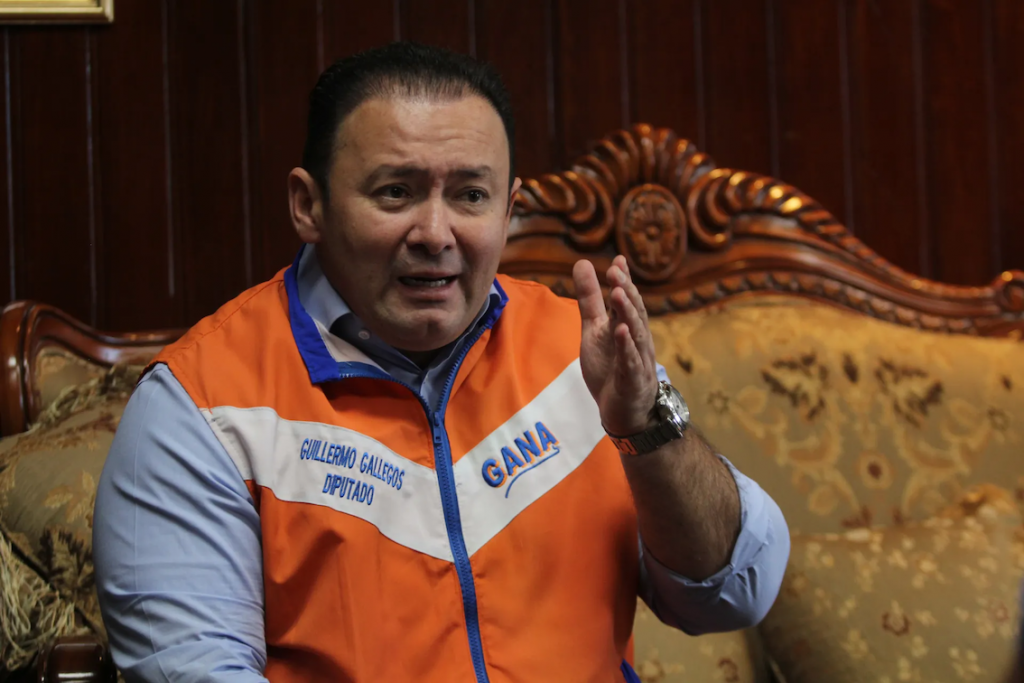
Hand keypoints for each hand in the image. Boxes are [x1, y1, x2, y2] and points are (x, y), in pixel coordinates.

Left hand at [573, 255, 658, 436]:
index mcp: (626, 327)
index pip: (627, 300)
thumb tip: (582, 263)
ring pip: (636, 334)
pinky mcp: (633, 382)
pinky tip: (621, 332)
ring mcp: (637, 361)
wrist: (625, 413)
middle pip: (634, 313)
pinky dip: (626, 348)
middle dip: (626, 290)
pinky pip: (631, 363)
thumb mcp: (594, 330)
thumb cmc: (611, 368)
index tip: (617, 260)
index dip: (623, 280)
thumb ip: (590, 299)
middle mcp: (636, 341)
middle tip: (615, 270)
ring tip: (618, 293)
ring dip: (628, 313)